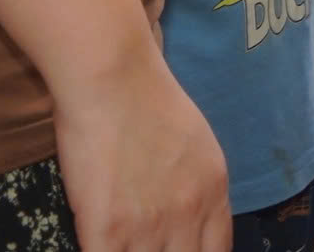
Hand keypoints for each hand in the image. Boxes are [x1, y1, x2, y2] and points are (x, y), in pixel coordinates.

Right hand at [52, 48, 230, 251]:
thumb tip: (187, 211)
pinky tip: (100, 244)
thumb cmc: (150, 99)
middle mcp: (190, 215)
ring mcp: (149, 227)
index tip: (178, 249)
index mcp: (214, 191)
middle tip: (149, 246)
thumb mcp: (197, 144)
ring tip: (123, 244)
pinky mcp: (108, 231)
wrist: (114, 79)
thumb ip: (196, 185)